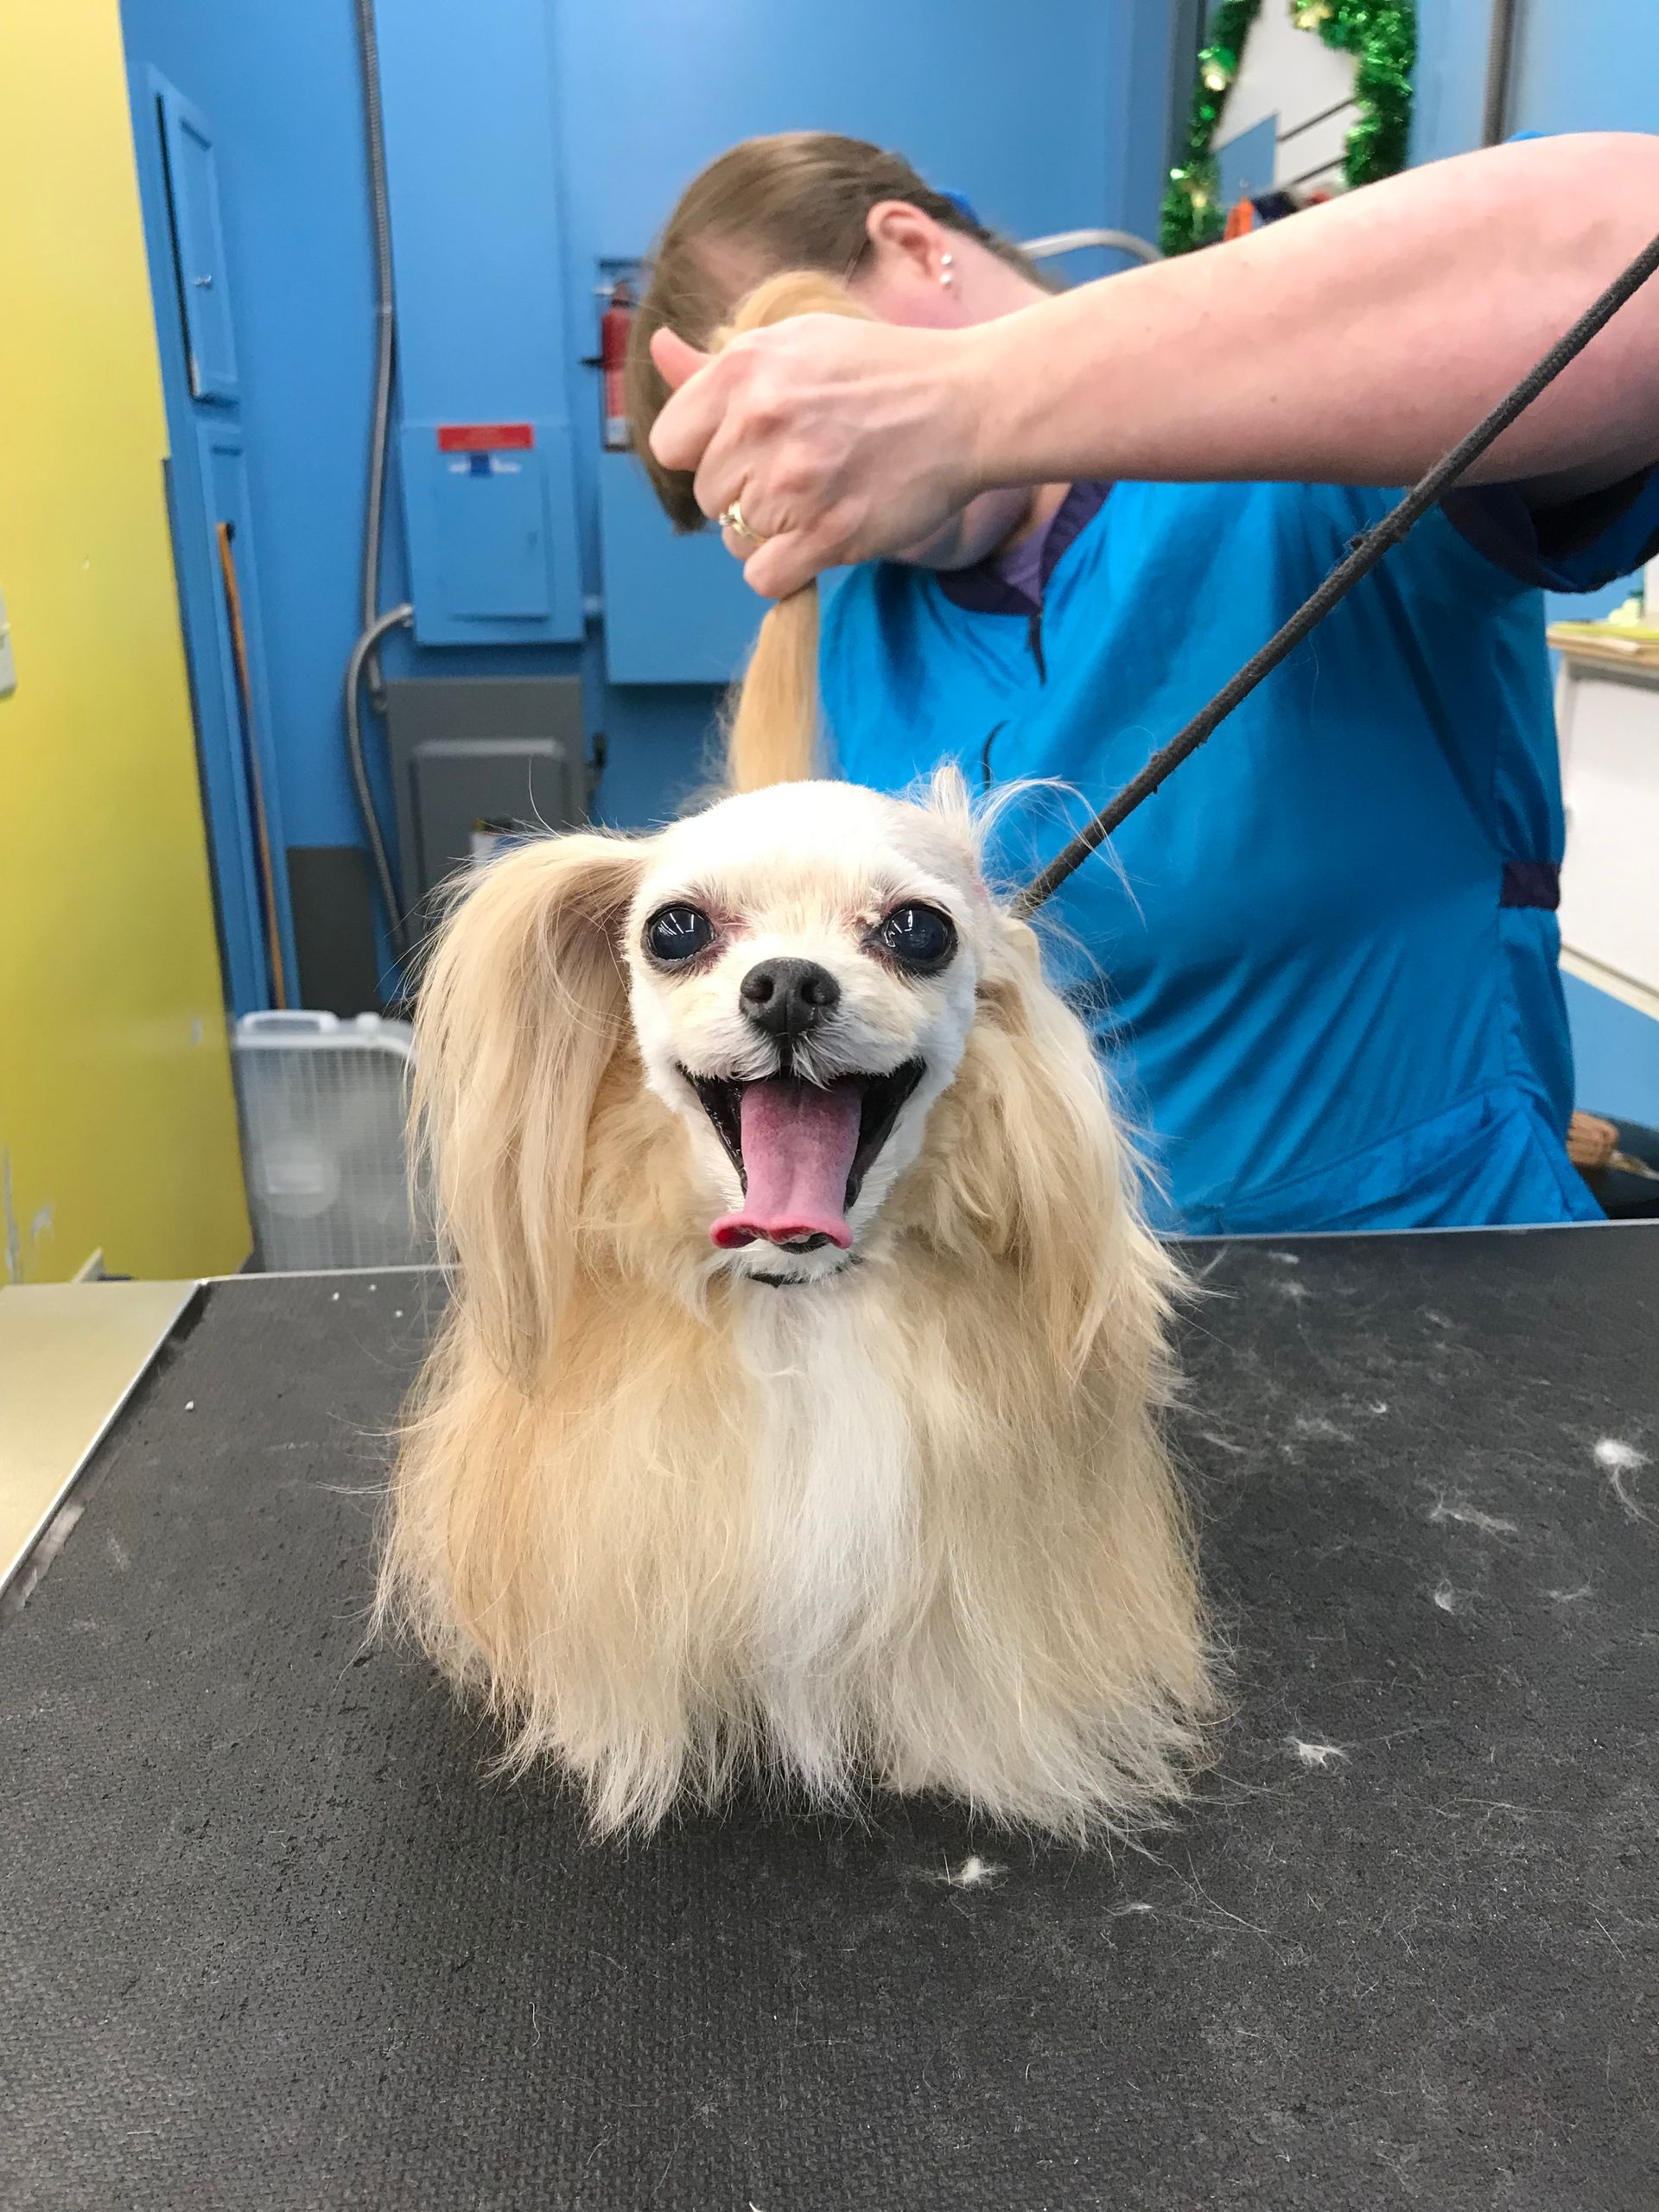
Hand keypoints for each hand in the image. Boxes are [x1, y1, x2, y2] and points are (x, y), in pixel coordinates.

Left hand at [648, 314, 988, 597]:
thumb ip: (719, 364)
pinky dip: (786, 569)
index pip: (670, 444)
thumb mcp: (795, 342)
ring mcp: (794, 484)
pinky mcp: (829, 534)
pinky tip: (817, 538)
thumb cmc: (878, 370)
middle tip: (800, 470)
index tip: (744, 448)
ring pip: (735, 540)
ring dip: (770, 533)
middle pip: (709, 497)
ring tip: (817, 498)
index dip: (704, 453)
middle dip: (744, 492)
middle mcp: (760, 424)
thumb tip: (658, 350)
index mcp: (743, 371)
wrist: (964, 403)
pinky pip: (764, 578)